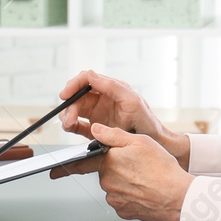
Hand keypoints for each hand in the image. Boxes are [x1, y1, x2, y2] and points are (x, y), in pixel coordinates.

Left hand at [50, 123, 191, 220]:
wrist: (178, 196)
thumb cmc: (162, 169)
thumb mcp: (139, 141)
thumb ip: (113, 135)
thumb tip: (95, 130)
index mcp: (108, 162)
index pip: (81, 163)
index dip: (65, 167)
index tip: (52, 172)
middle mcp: (107, 181)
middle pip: (105, 172)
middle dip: (116, 169)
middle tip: (137, 168)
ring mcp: (115, 198)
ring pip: (114, 186)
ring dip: (125, 182)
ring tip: (144, 179)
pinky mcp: (124, 211)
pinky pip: (122, 200)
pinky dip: (131, 195)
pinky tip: (144, 191)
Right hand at [55, 69, 187, 166]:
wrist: (155, 145)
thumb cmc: (147, 121)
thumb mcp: (132, 101)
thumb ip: (112, 87)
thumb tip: (90, 75)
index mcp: (110, 89)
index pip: (86, 80)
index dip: (73, 84)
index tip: (65, 95)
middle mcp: (102, 99)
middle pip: (77, 97)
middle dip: (69, 106)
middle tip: (68, 118)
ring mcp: (98, 114)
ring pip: (74, 110)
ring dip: (68, 116)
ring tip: (69, 126)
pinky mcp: (95, 128)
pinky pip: (78, 125)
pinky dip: (71, 126)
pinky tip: (71, 129)